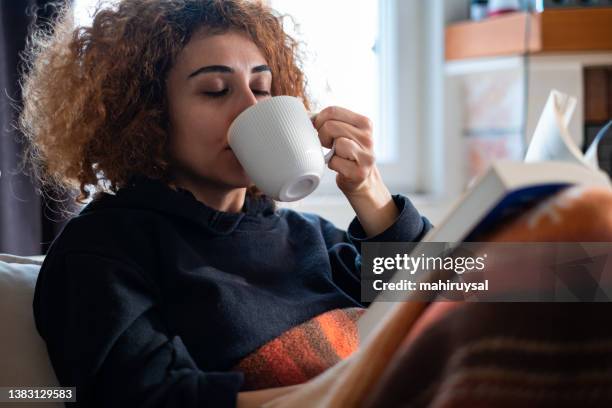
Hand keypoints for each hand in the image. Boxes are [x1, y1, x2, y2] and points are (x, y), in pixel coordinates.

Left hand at [312, 106, 397, 236]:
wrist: (361, 179)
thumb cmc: (346, 153)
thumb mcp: (345, 132)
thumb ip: (330, 120)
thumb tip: (304, 113)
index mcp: (364, 123)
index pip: (333, 111)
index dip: (319, 120)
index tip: (319, 130)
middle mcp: (368, 138)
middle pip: (331, 126)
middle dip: (322, 136)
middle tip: (328, 145)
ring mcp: (366, 155)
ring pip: (336, 143)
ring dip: (330, 152)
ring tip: (336, 155)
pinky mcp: (360, 172)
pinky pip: (335, 162)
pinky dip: (333, 165)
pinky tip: (340, 167)